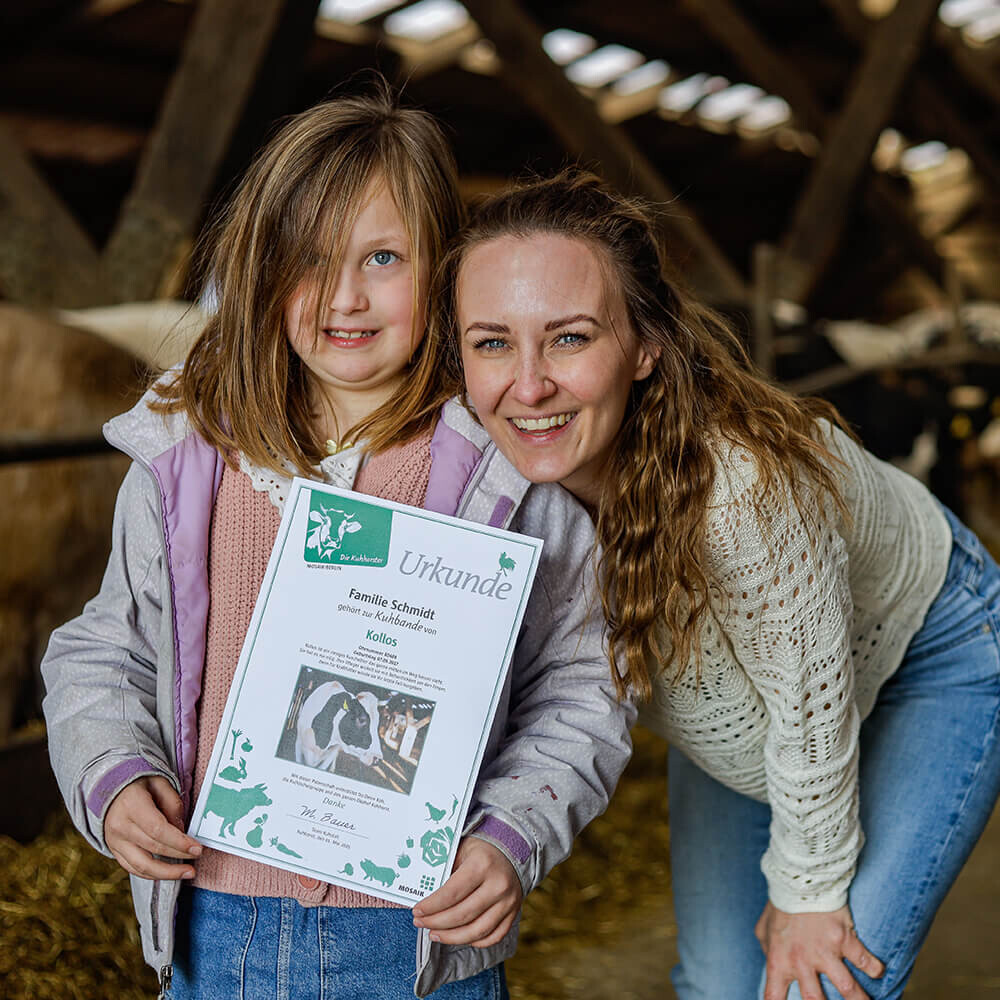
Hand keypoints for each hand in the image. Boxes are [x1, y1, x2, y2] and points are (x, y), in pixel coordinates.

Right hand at [104, 776, 201, 879]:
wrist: (111, 790)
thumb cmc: (141, 785)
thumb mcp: (160, 783)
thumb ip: (173, 805)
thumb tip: (181, 831)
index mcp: (131, 805)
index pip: (157, 830)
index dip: (179, 842)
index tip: (197, 848)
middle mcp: (119, 826)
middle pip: (152, 848)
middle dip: (178, 855)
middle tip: (197, 858)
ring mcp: (114, 841)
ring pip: (141, 866)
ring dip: (166, 873)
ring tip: (187, 873)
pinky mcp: (114, 851)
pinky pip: (133, 868)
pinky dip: (153, 874)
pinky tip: (169, 873)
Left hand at [411, 838, 522, 946]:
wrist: (510, 852)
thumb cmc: (480, 851)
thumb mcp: (461, 850)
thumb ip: (444, 870)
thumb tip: (422, 893)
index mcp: (482, 864)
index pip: (452, 893)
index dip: (431, 906)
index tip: (417, 911)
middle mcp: (498, 884)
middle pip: (462, 915)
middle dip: (436, 922)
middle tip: (420, 922)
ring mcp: (508, 901)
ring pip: (477, 931)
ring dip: (451, 937)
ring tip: (434, 934)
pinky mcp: (514, 913)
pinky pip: (493, 937)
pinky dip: (474, 941)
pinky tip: (458, 936)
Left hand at [755, 902, 884, 999]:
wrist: (797, 879)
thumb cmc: (779, 905)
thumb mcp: (764, 929)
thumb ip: (768, 950)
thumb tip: (771, 963)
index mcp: (779, 961)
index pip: (774, 996)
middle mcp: (801, 961)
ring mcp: (825, 951)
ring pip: (847, 987)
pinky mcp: (843, 938)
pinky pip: (864, 960)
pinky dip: (874, 968)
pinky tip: (878, 973)